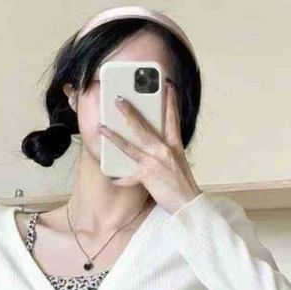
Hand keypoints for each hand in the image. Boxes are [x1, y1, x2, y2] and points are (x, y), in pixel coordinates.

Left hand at [99, 82, 202, 213]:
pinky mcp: (147, 176)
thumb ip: (168, 151)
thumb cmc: (183, 185)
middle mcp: (164, 150)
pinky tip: (112, 178)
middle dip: (129, 112)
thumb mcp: (179, 162)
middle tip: (118, 100)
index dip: (170, 101)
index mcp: (174, 145)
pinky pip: (128, 177)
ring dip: (113, 137)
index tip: (167, 86)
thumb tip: (156, 145)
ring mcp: (154, 162)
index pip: (173, 119)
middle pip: (143, 127)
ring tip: (102, 128)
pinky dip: (120, 179)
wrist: (188, 203)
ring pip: (129, 146)